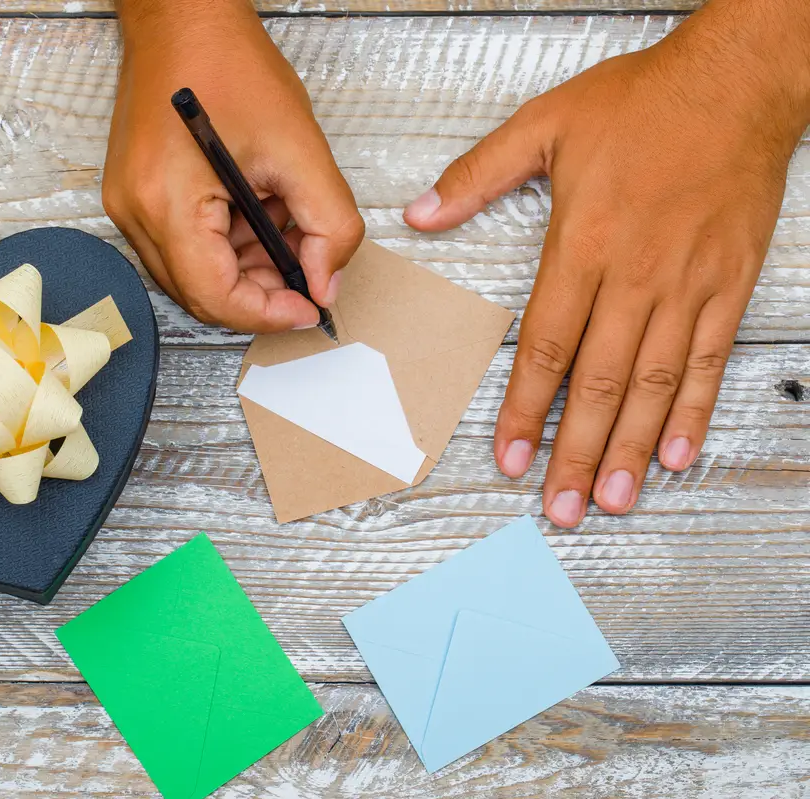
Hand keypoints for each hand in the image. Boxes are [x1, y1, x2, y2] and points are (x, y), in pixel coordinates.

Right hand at [104, 0, 362, 332]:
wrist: (182, 19)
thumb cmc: (228, 65)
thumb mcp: (299, 147)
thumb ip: (328, 224)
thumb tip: (324, 281)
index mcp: (167, 204)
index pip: (215, 298)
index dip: (268, 314)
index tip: (308, 308)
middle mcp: (135, 214)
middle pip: (201, 294)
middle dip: (260, 292)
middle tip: (305, 271)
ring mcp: (128, 207)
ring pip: (192, 274)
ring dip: (244, 268)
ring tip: (282, 225)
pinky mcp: (133, 196)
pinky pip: (181, 246)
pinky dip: (225, 245)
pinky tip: (254, 212)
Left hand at [405, 0, 809, 526]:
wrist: (737, 83)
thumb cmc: (641, 102)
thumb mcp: (545, 124)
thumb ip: (478, 174)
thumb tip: (420, 212)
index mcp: (583, 246)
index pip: (548, 347)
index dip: (527, 409)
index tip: (509, 457)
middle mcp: (635, 277)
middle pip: (600, 382)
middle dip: (578, 452)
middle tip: (561, 507)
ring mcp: (687, 285)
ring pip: (655, 383)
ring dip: (633, 447)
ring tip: (614, 500)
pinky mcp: (730, 284)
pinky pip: (711, 359)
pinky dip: (695, 409)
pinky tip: (679, 453)